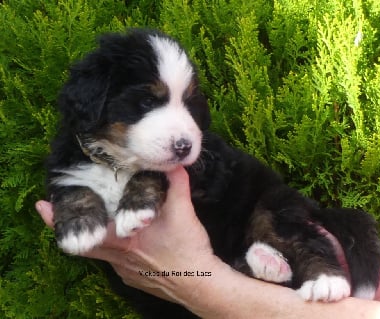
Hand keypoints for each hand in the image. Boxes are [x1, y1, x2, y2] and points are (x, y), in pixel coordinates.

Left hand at [36, 166, 220, 304]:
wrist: (201, 284)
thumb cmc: (187, 250)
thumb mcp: (183, 213)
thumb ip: (176, 186)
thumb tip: (173, 163)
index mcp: (125, 242)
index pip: (85, 233)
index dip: (61, 221)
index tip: (42, 207)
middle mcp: (119, 259)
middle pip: (85, 246)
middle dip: (71, 229)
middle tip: (56, 213)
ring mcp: (125, 272)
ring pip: (102, 254)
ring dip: (95, 239)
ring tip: (96, 225)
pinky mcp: (134, 279)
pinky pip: (116, 263)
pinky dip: (113, 250)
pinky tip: (125, 242)